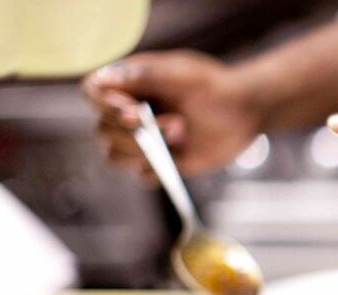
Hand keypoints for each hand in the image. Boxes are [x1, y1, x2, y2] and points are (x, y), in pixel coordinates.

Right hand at [80, 50, 261, 179]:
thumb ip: (145, 76)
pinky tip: (178, 159)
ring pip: (114, 155)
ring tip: (179, 136)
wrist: (243, 113)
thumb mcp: (182, 75)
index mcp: (127, 84)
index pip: (94, 93)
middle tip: (176, 123)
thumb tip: (103, 80)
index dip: (106, 106)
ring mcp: (141, 139)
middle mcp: (127, 112)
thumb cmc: (213, 88)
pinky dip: (156, 171)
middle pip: (103, 128)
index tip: (134, 112)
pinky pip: (141, 176)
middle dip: (136, 131)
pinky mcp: (157, 163)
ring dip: (142, 152)